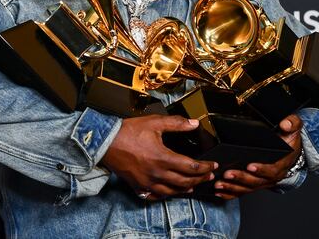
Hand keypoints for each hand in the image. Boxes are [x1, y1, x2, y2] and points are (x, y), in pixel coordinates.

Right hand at [101, 115, 217, 200]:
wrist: (105, 143)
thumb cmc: (128, 131)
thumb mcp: (154, 123)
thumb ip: (176, 124)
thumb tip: (194, 123)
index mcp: (163, 158)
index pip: (191, 167)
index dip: (205, 167)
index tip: (213, 165)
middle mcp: (157, 174)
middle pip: (185, 182)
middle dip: (200, 179)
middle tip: (208, 176)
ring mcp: (147, 183)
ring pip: (173, 192)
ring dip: (186, 189)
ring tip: (193, 185)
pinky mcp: (138, 187)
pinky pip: (156, 196)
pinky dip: (167, 195)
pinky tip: (170, 191)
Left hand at [214, 114, 302, 199]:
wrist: (291, 151)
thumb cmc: (289, 140)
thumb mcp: (294, 128)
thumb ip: (292, 123)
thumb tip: (285, 124)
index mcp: (282, 163)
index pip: (272, 169)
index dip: (261, 169)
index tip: (249, 165)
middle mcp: (272, 175)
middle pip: (256, 181)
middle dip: (241, 178)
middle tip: (228, 173)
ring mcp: (263, 181)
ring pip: (248, 188)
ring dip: (233, 187)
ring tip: (219, 183)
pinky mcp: (255, 184)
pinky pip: (243, 191)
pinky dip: (230, 193)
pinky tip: (219, 192)